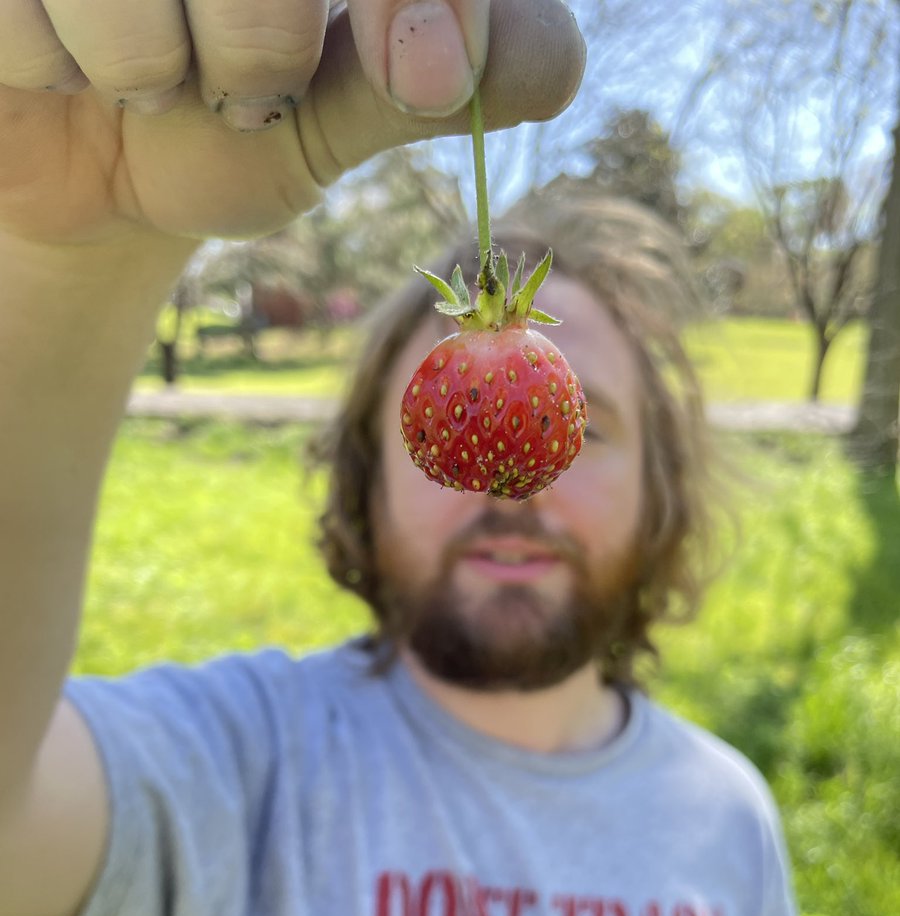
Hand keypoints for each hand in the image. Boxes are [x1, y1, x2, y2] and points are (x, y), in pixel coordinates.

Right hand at [0, 0, 583, 246]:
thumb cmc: (225, 125)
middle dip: (262, 44)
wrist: (91, 171)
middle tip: (236, 88)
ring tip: (140, 70)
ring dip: (146, 63)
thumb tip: (551, 63)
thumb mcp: (345, 112)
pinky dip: (55, 61)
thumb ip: (444, 76)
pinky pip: (36, 1)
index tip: (421, 75)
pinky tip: (56, 53)